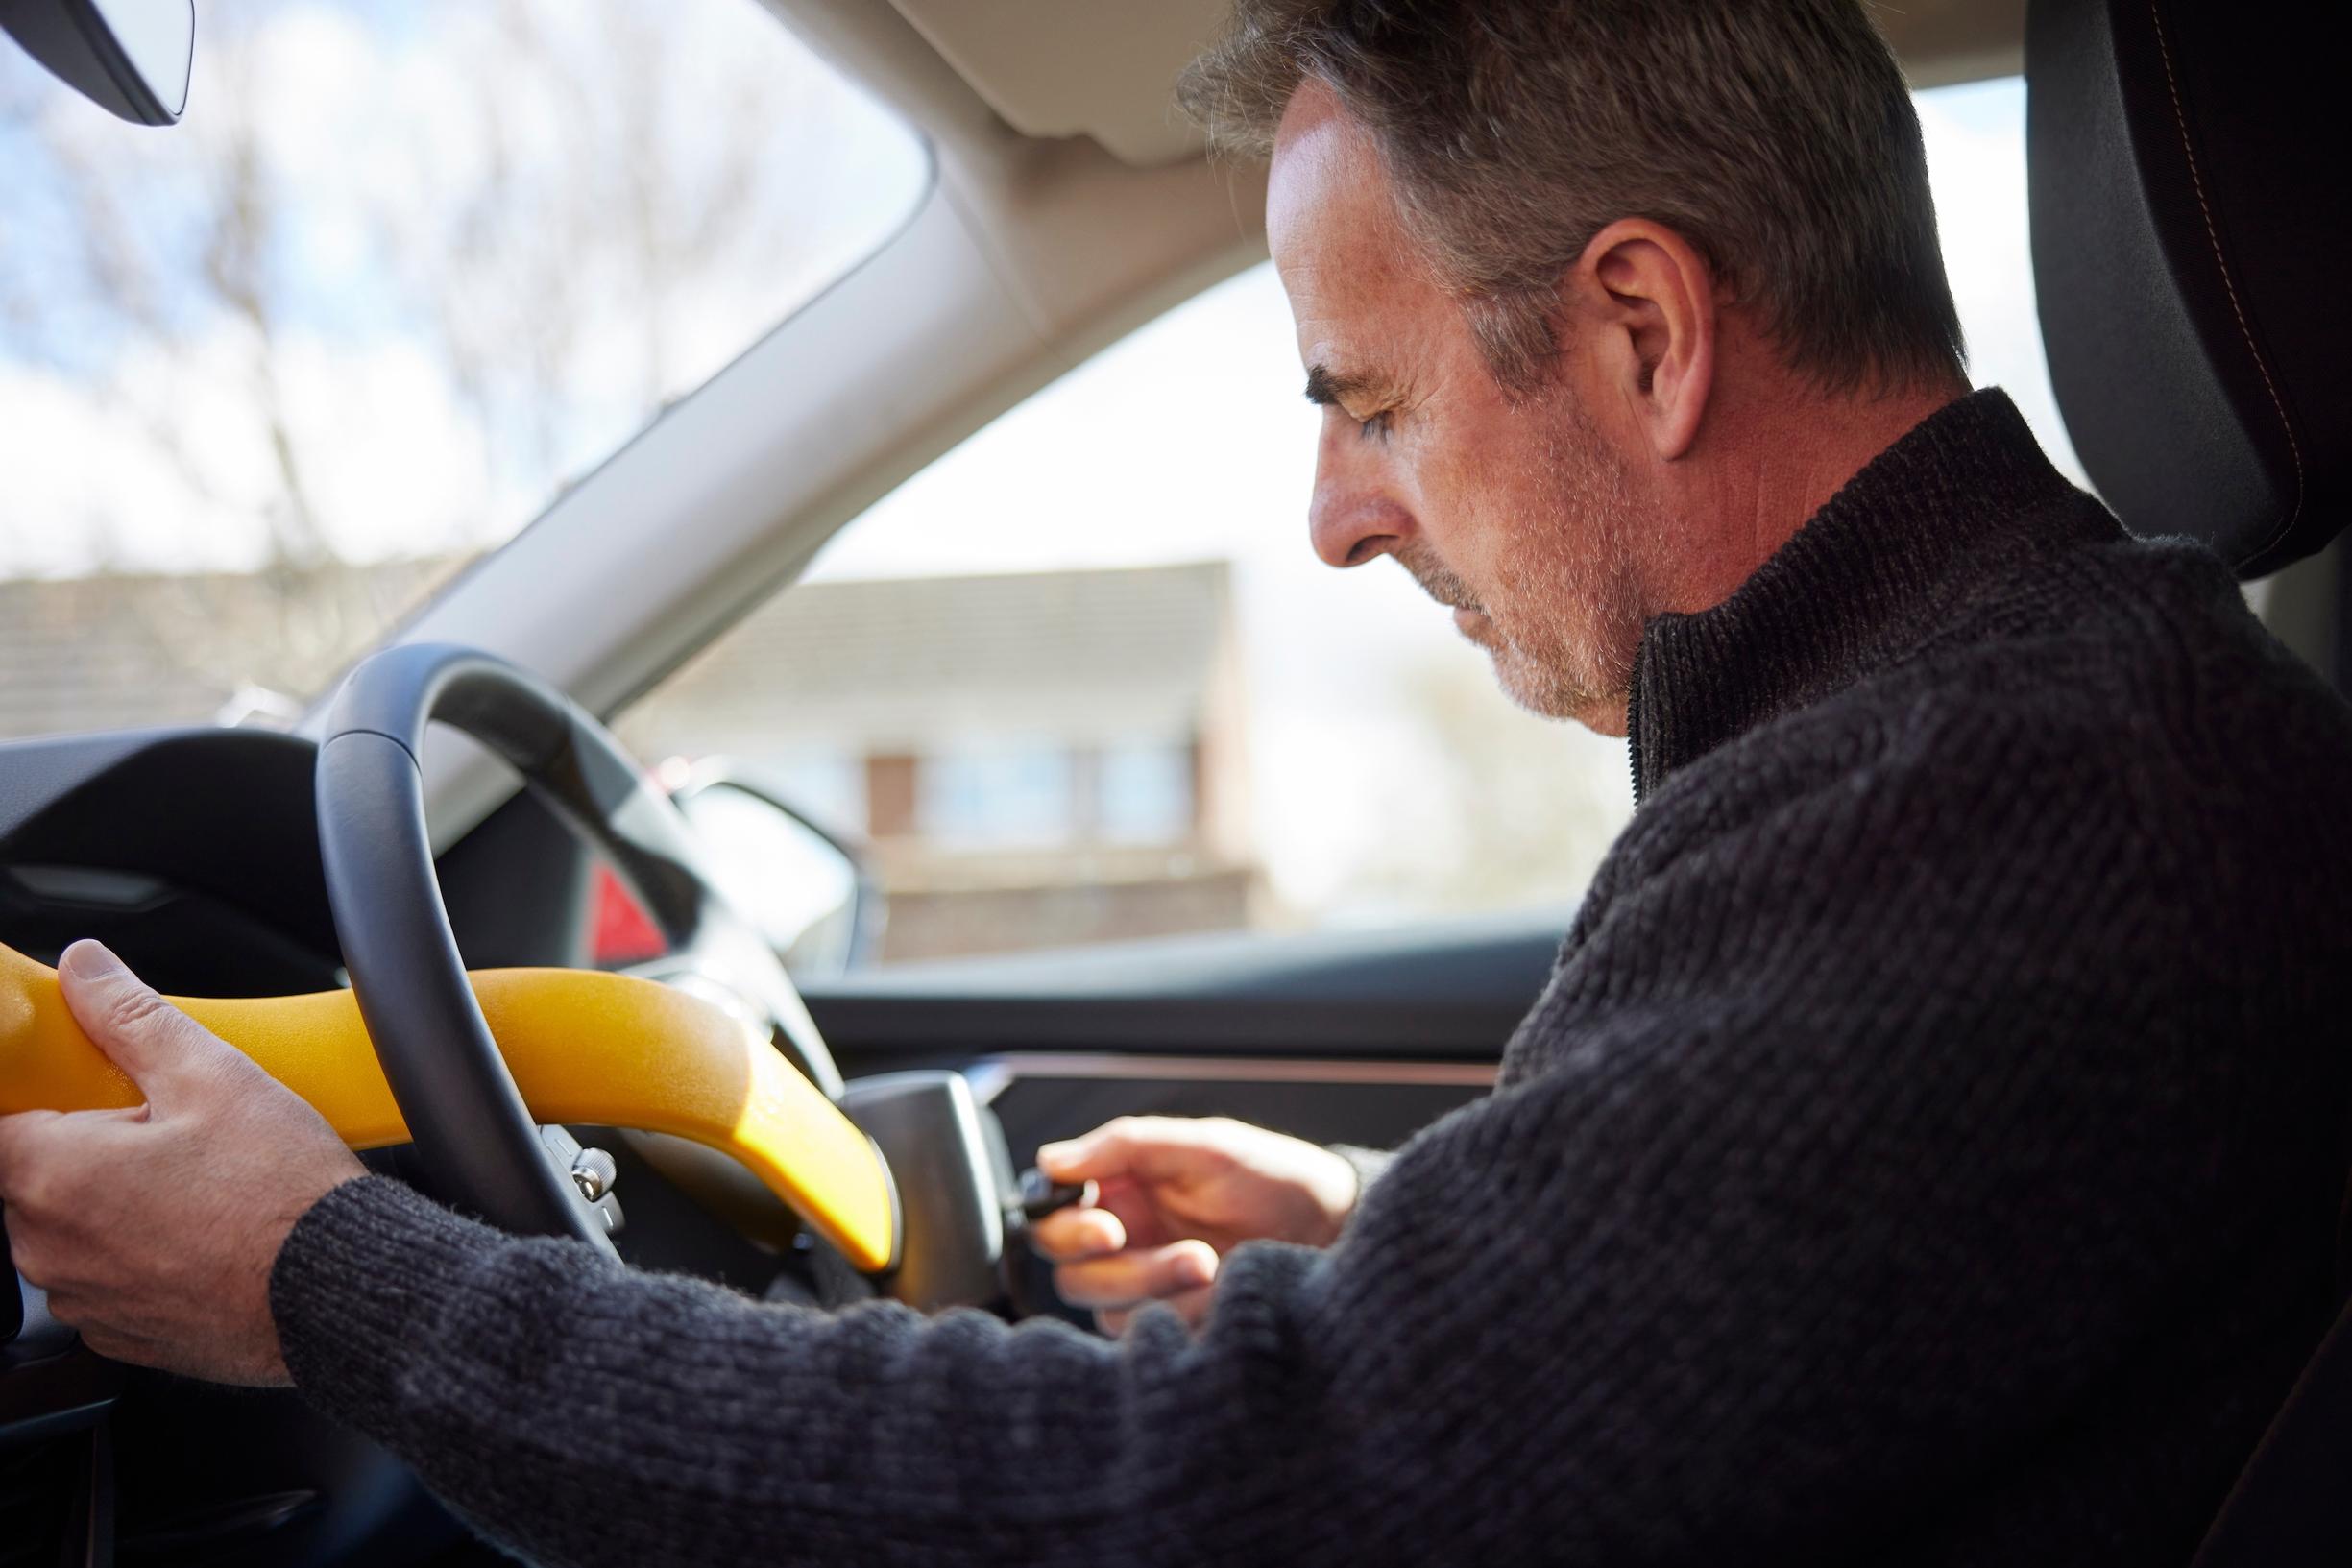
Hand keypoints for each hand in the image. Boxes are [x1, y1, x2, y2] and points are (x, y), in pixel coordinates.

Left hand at [0, 940, 365, 1384]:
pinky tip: (200, 1234)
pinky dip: (138, 1255)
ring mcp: (82, 1297)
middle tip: (161, 1129)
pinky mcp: (119, 1334)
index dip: (43, 1097)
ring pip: (70, 1230)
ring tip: (193, 1184)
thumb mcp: (213, 1075)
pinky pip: (104, 1280)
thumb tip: (83, 969)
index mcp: (52, 1174)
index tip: (87, 1094)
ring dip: (109, 1205)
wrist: (339, 1286)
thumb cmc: (281, 1192)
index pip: (0, 1121)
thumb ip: (129, 1016)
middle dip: (83, 1147)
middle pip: (32, 1175)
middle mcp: (47, 1247)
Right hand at [1029, 1115, 1359, 1336]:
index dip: (1066, 1229)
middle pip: (1072, 1273)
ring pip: (1109, 1309)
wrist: (1334, 1227)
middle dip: (1125, 1268)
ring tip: (1213, 1264)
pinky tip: (1220, 1291)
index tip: (1109, 1228)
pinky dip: (1182, 1314)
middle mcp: (1123, 1240)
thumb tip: (1052, 1160)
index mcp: (1119, 1190)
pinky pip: (1149, 1334)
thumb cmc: (1271, 1176)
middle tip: (1186, 1253)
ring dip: (1160, 1288)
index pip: (1052, 1218)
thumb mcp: (1203, 1146)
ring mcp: (1147, 1287)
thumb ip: (1124, 1146)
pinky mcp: (1175, 1323)